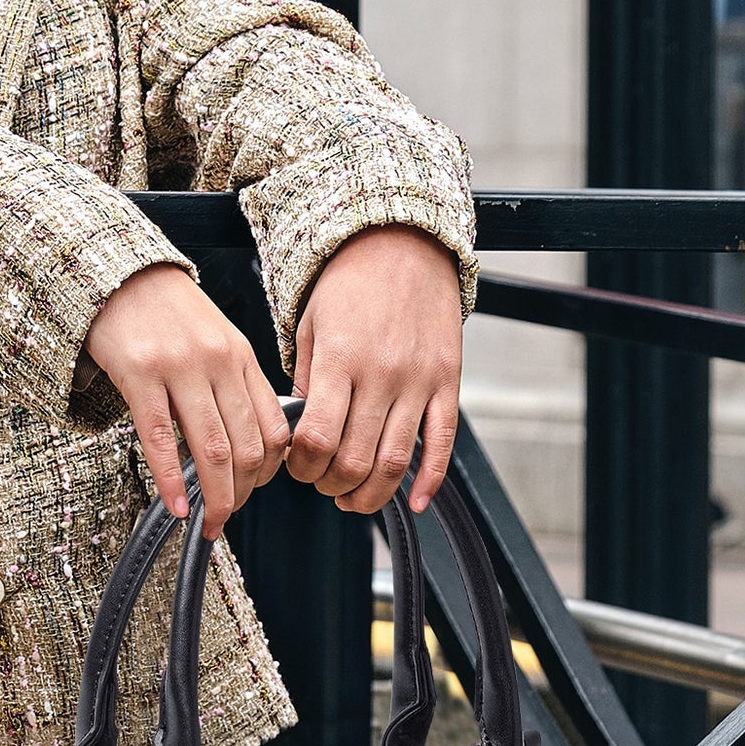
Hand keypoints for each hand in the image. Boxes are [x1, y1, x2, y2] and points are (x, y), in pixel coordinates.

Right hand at [85, 263, 289, 538]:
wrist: (118, 273)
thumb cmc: (165, 314)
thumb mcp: (215, 341)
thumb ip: (234, 386)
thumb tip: (247, 444)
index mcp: (241, 357)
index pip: (274, 429)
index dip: (269, 473)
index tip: (251, 493)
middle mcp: (217, 362)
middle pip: (247, 447)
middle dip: (241, 495)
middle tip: (225, 518)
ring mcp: (180, 368)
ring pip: (212, 450)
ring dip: (214, 497)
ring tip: (207, 521)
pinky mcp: (140, 374)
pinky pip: (161, 439)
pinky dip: (171, 481)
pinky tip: (175, 506)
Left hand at [286, 225, 463, 513]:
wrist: (402, 242)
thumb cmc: (349, 284)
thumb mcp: (311, 327)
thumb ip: (308, 383)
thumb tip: (303, 437)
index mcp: (340, 360)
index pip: (315, 438)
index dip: (301, 467)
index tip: (296, 467)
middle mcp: (382, 374)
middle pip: (354, 460)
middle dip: (330, 485)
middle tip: (322, 482)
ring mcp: (419, 381)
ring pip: (395, 463)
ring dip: (370, 494)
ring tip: (352, 498)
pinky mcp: (447, 383)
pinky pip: (442, 443)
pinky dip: (429, 482)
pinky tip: (416, 503)